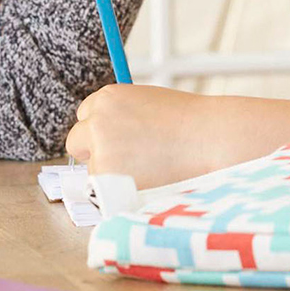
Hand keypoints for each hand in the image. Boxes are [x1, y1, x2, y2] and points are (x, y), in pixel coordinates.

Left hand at [66, 84, 257, 188]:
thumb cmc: (190, 123)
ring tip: (150, 170)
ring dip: (112, 174)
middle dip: (95, 152)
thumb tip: (107, 136)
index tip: (118, 139)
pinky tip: (149, 182)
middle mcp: (98, 122)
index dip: (101, 129)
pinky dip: (121, 192)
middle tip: (125, 160)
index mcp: (107, 98)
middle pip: (77, 142)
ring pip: (93, 171)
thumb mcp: (149, 104)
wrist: (212, 140)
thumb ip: (123, 116)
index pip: (85, 116)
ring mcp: (101, 152)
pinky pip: (105, 192)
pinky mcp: (108, 181)